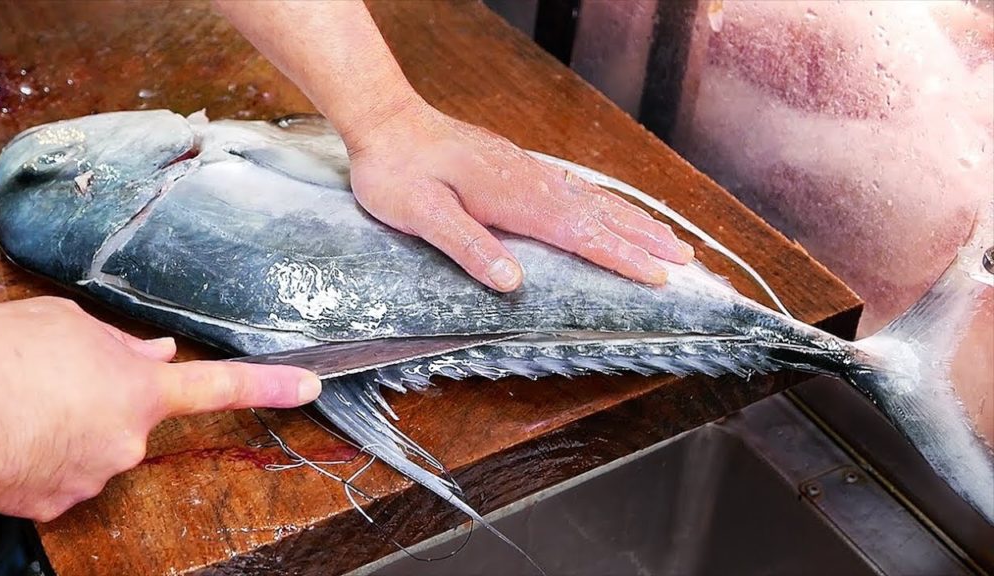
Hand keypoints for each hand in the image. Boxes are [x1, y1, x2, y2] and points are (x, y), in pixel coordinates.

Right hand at [0, 297, 319, 520]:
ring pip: (94, 446)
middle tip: (55, 380)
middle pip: (132, 417)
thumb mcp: (68, 324)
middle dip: (106, 399)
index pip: (220, 385)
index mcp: (141, 389)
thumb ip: (120, 344)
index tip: (307, 386)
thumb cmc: (1, 356)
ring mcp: (93, 475)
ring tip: (26, 403)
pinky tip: (17, 434)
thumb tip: (154, 353)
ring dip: (70, 427)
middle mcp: (128, 439)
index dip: (270, 386)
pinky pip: (62, 474)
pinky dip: (44, 457)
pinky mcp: (56, 503)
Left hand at [215, 1, 692, 291]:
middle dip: (644, 238)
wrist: (386, 121)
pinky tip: (614, 211)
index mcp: (512, 195)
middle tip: (685, 260)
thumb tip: (512, 281)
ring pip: (593, 197)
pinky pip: (576, 187)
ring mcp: (527, 170)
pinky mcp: (518, 166)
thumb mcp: (421, 214)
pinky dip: (606, 203)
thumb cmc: (398, 172)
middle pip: (600, 212)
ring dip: (634, 220)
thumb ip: (466, 245)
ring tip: (669, 238)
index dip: (622, 256)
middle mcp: (529, 180)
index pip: (579, 231)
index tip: (659, 276)